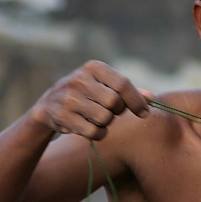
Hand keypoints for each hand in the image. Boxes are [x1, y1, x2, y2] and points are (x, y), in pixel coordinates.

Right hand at [35, 60, 151, 140]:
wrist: (49, 105)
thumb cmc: (85, 94)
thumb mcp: (103, 85)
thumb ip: (127, 90)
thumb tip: (152, 98)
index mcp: (93, 67)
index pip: (122, 84)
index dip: (137, 101)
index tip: (144, 113)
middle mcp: (79, 79)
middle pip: (114, 103)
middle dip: (117, 112)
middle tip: (109, 112)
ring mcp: (69, 97)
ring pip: (104, 118)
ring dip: (106, 123)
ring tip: (96, 118)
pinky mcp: (62, 116)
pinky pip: (93, 132)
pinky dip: (97, 134)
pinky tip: (88, 127)